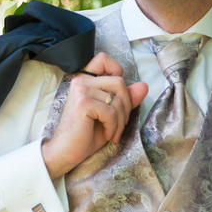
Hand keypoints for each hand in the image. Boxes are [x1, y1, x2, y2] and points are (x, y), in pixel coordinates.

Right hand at [41, 52, 148, 179]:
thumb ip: (125, 99)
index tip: (117, 95)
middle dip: (126, 106)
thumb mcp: (111, 114)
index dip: (117, 71)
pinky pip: (111, 112)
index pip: (103, 59)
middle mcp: (81, 81)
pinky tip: (107, 135)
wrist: (67, 152)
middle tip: (119, 124)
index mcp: (85, 80)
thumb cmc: (87, 133)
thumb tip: (144, 86)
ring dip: (121, 121)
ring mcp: (81, 90)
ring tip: (112, 133)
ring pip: (118, 99)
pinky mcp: (83, 103)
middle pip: (119, 82)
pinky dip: (113, 127)